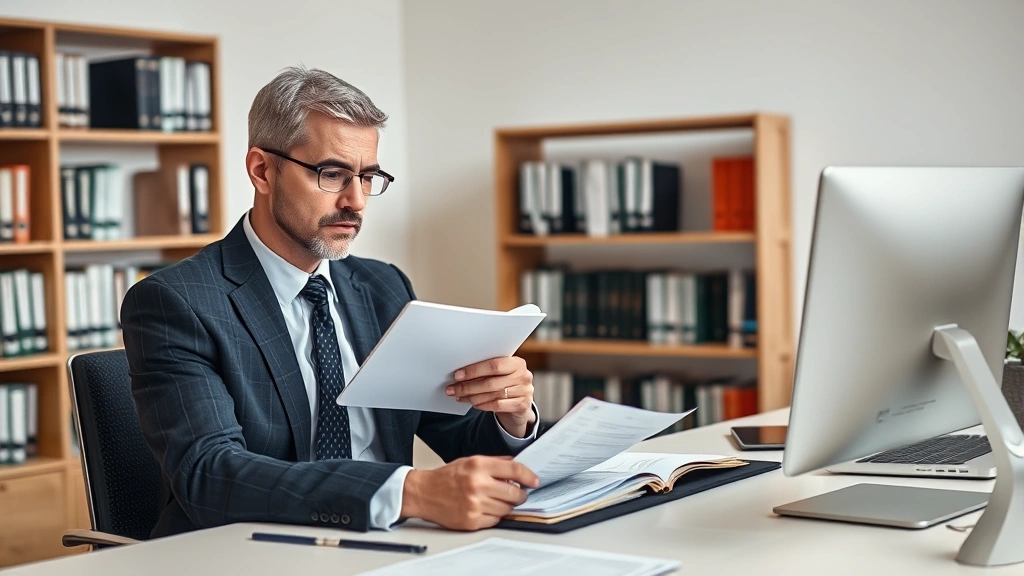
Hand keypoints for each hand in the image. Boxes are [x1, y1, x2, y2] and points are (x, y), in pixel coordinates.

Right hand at [401, 456, 539, 529]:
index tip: (534, 481)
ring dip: (507, 505)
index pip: (514, 469)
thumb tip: (517, 466)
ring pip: (507, 509)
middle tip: (518, 493)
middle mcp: (477, 485)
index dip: (528, 476)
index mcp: (478, 466)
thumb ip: (495, 463)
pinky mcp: (472, 521)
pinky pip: (496, 520)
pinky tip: (487, 508)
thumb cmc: (447, 477)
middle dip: (520, 494)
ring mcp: (475, 504)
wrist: (424, 493)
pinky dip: (495, 516)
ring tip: (497, 500)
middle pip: (515, 493)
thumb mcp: (470, 461)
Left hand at [446, 356, 535, 436]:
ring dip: (471, 397)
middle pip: (490, 382)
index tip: (457, 375)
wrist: (520, 403)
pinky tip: (473, 404)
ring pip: (492, 395)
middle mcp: (523, 376)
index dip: (474, 370)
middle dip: (468, 386)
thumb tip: (461, 373)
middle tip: (453, 389)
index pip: (493, 365)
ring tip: (459, 396)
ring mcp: (524, 391)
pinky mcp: (521, 405)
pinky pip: (497, 405)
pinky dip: (482, 405)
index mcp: (516, 362)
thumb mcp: (501, 373)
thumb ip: (486, 370)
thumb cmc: (506, 383)